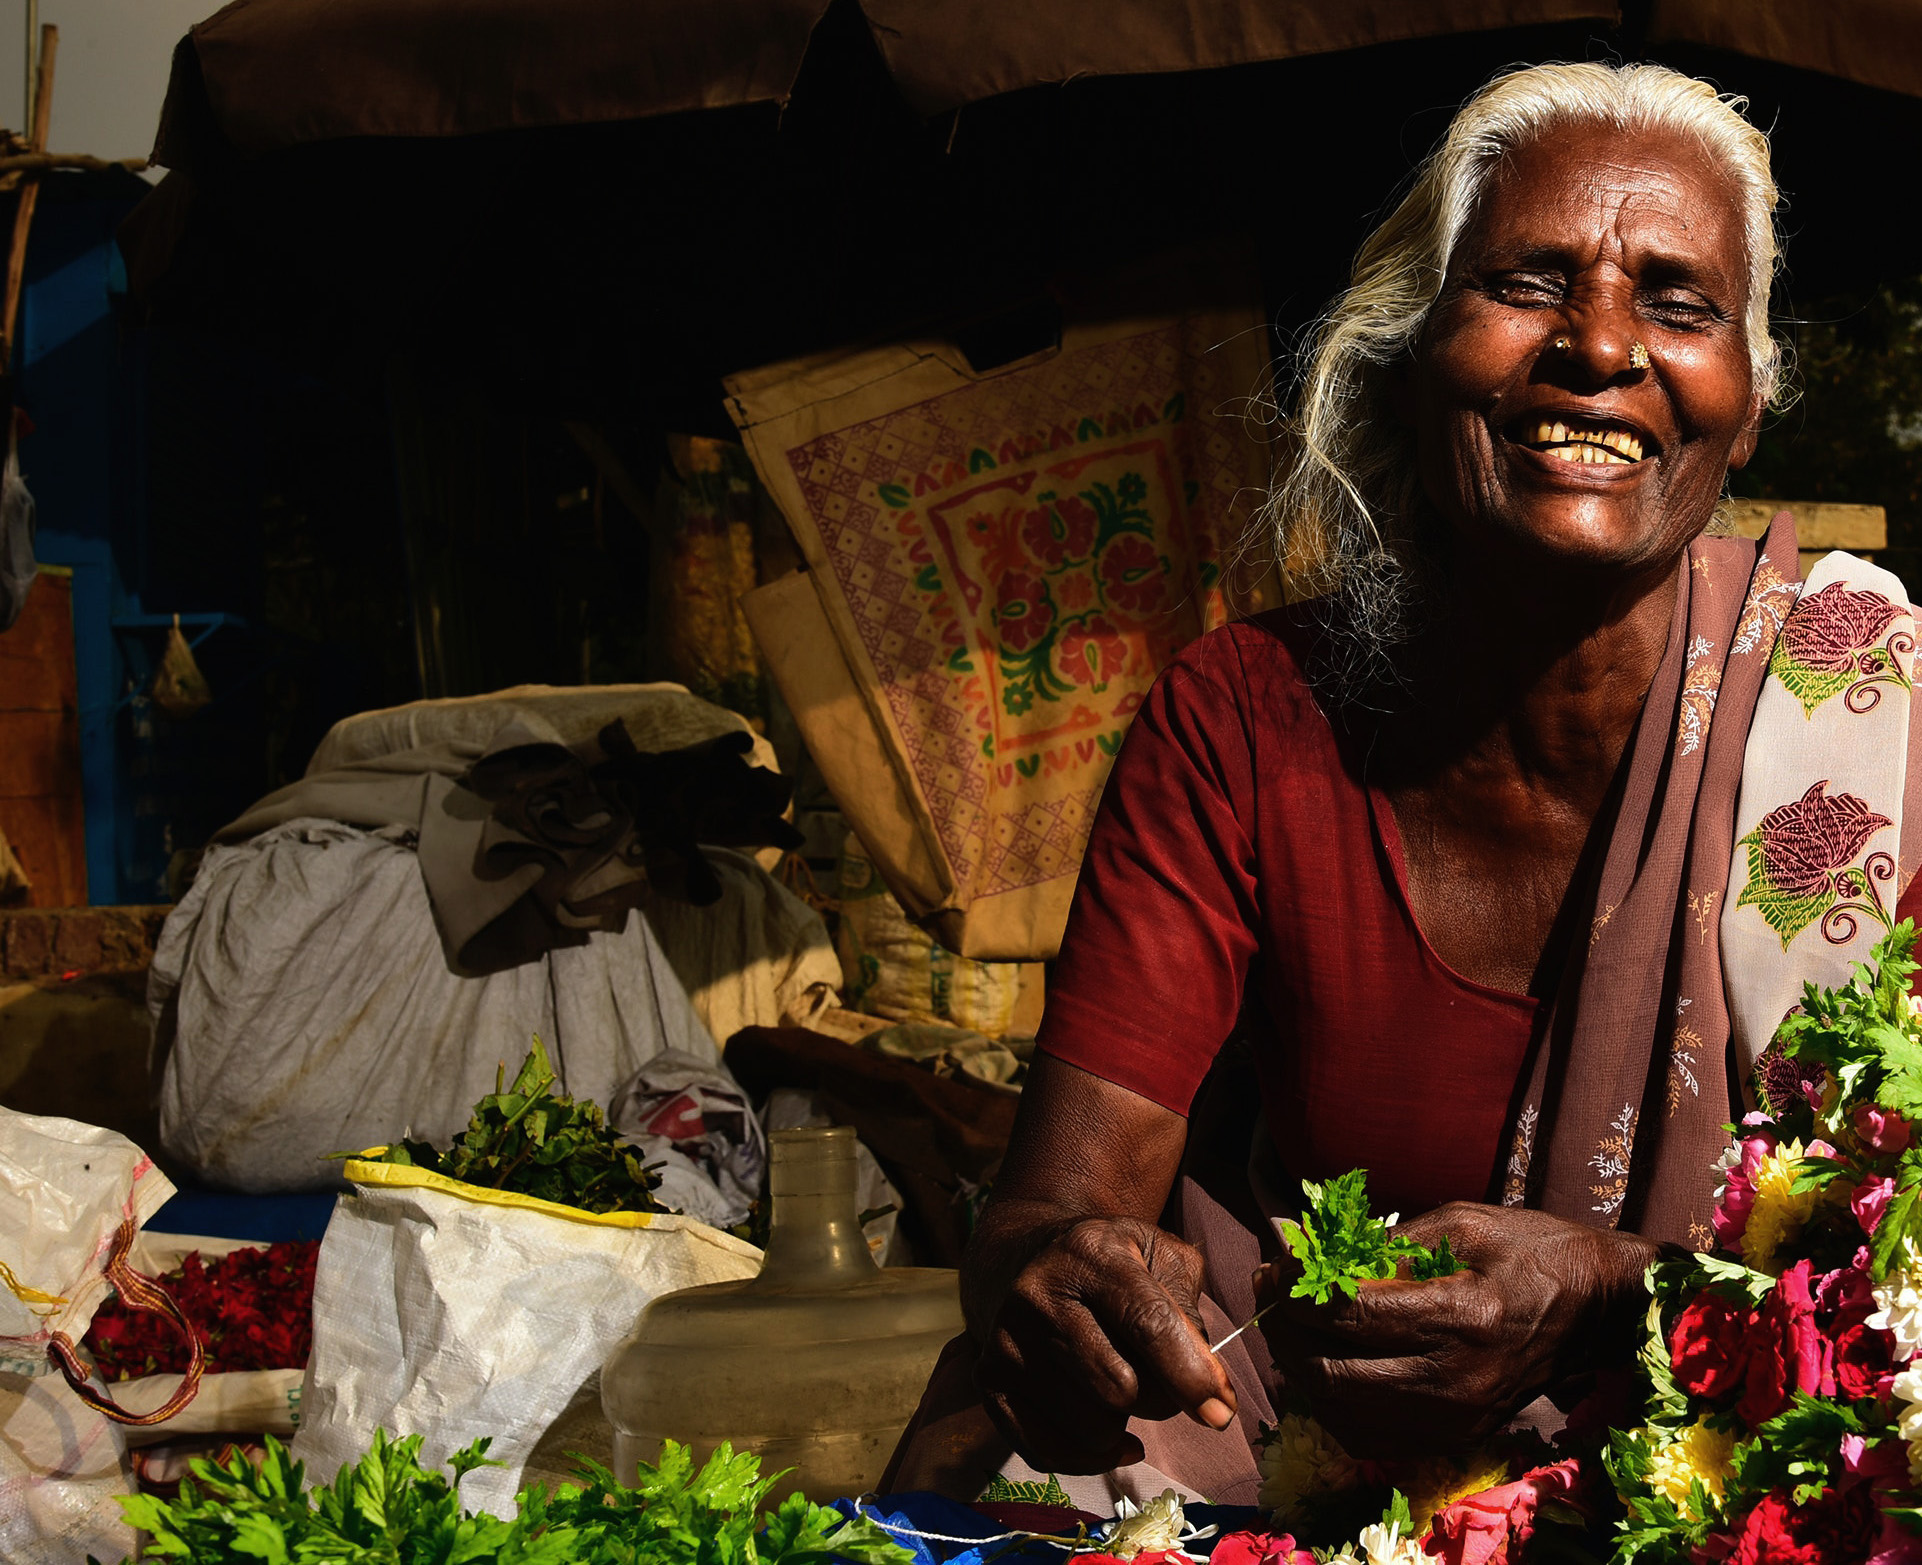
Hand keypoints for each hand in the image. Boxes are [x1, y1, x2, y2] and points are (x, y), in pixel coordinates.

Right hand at [974, 1215, 1237, 1473]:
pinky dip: (1090, 1457)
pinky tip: (1110, 1436)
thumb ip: (1191, 1314)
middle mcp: (1039, 1292)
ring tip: (1121, 1389)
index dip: (1190, 1375)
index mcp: (1090, 1251)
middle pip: (1120, 1387)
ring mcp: (1006, 1338)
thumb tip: (1209, 1391)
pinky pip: (1048, 1450)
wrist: (1034, 1256)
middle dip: (1158, 1399)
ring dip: (1123, 1424)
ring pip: (1090, 1426)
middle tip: (1161, 1383)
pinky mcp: (989, 1378)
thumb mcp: (1164, 1259)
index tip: (1221, 1413)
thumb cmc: (1117, 1264)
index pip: (1147, 1322)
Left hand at [1253, 1202, 1655, 1457]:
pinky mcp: (1456, 1437)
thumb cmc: (1531, 1251)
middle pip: (1333, 1370)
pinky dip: (1331, 1405)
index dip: (1295, 1291)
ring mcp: (1456, 1417)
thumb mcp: (1460, 1224)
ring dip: (1300, 1369)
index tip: (1274, 1266)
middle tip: (1269, 1293)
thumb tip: (1313, 1257)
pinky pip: (1369, 1436)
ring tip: (1288, 1326)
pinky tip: (1324, 1366)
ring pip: (1342, 1411)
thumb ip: (1386, 1245)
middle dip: (1284, 1331)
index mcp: (1459, 1316)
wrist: (1599, 1311)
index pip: (1347, 1315)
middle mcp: (1455, 1380)